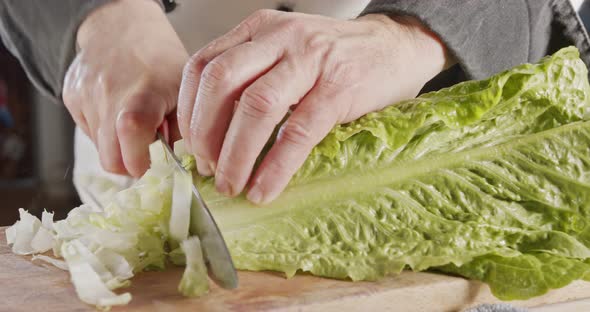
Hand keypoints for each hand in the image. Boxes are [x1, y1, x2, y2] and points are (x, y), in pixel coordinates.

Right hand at [63, 0, 187, 176]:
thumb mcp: (184, 92)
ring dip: (116, 144)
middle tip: (141, 154)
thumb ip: (180, 129)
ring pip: (98, 146)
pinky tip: (115, 110)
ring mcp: (85, 95)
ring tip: (132, 122)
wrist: (122, 29)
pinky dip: (102, 130)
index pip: (131, 137)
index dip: (139, 162)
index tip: (148, 164)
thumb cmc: (161, 62)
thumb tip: (170, 159)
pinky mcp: (70, 95)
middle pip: (108, 157)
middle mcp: (109, 95)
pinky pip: (86, 130)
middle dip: (126, 164)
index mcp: (144, 95)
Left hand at [178, 10, 450, 202]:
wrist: (396, 46)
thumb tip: (215, 134)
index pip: (203, 65)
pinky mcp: (339, 89)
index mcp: (260, 30)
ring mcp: (311, 61)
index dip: (188, 111)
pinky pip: (298, 133)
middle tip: (207, 167)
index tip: (189, 145)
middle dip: (205, 133)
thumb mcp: (286, 50)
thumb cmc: (335, 57)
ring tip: (232, 185)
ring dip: (236, 155)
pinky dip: (275, 167)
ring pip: (256, 108)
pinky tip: (265, 188)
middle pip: (221, 83)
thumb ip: (252, 76)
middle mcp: (280, 38)